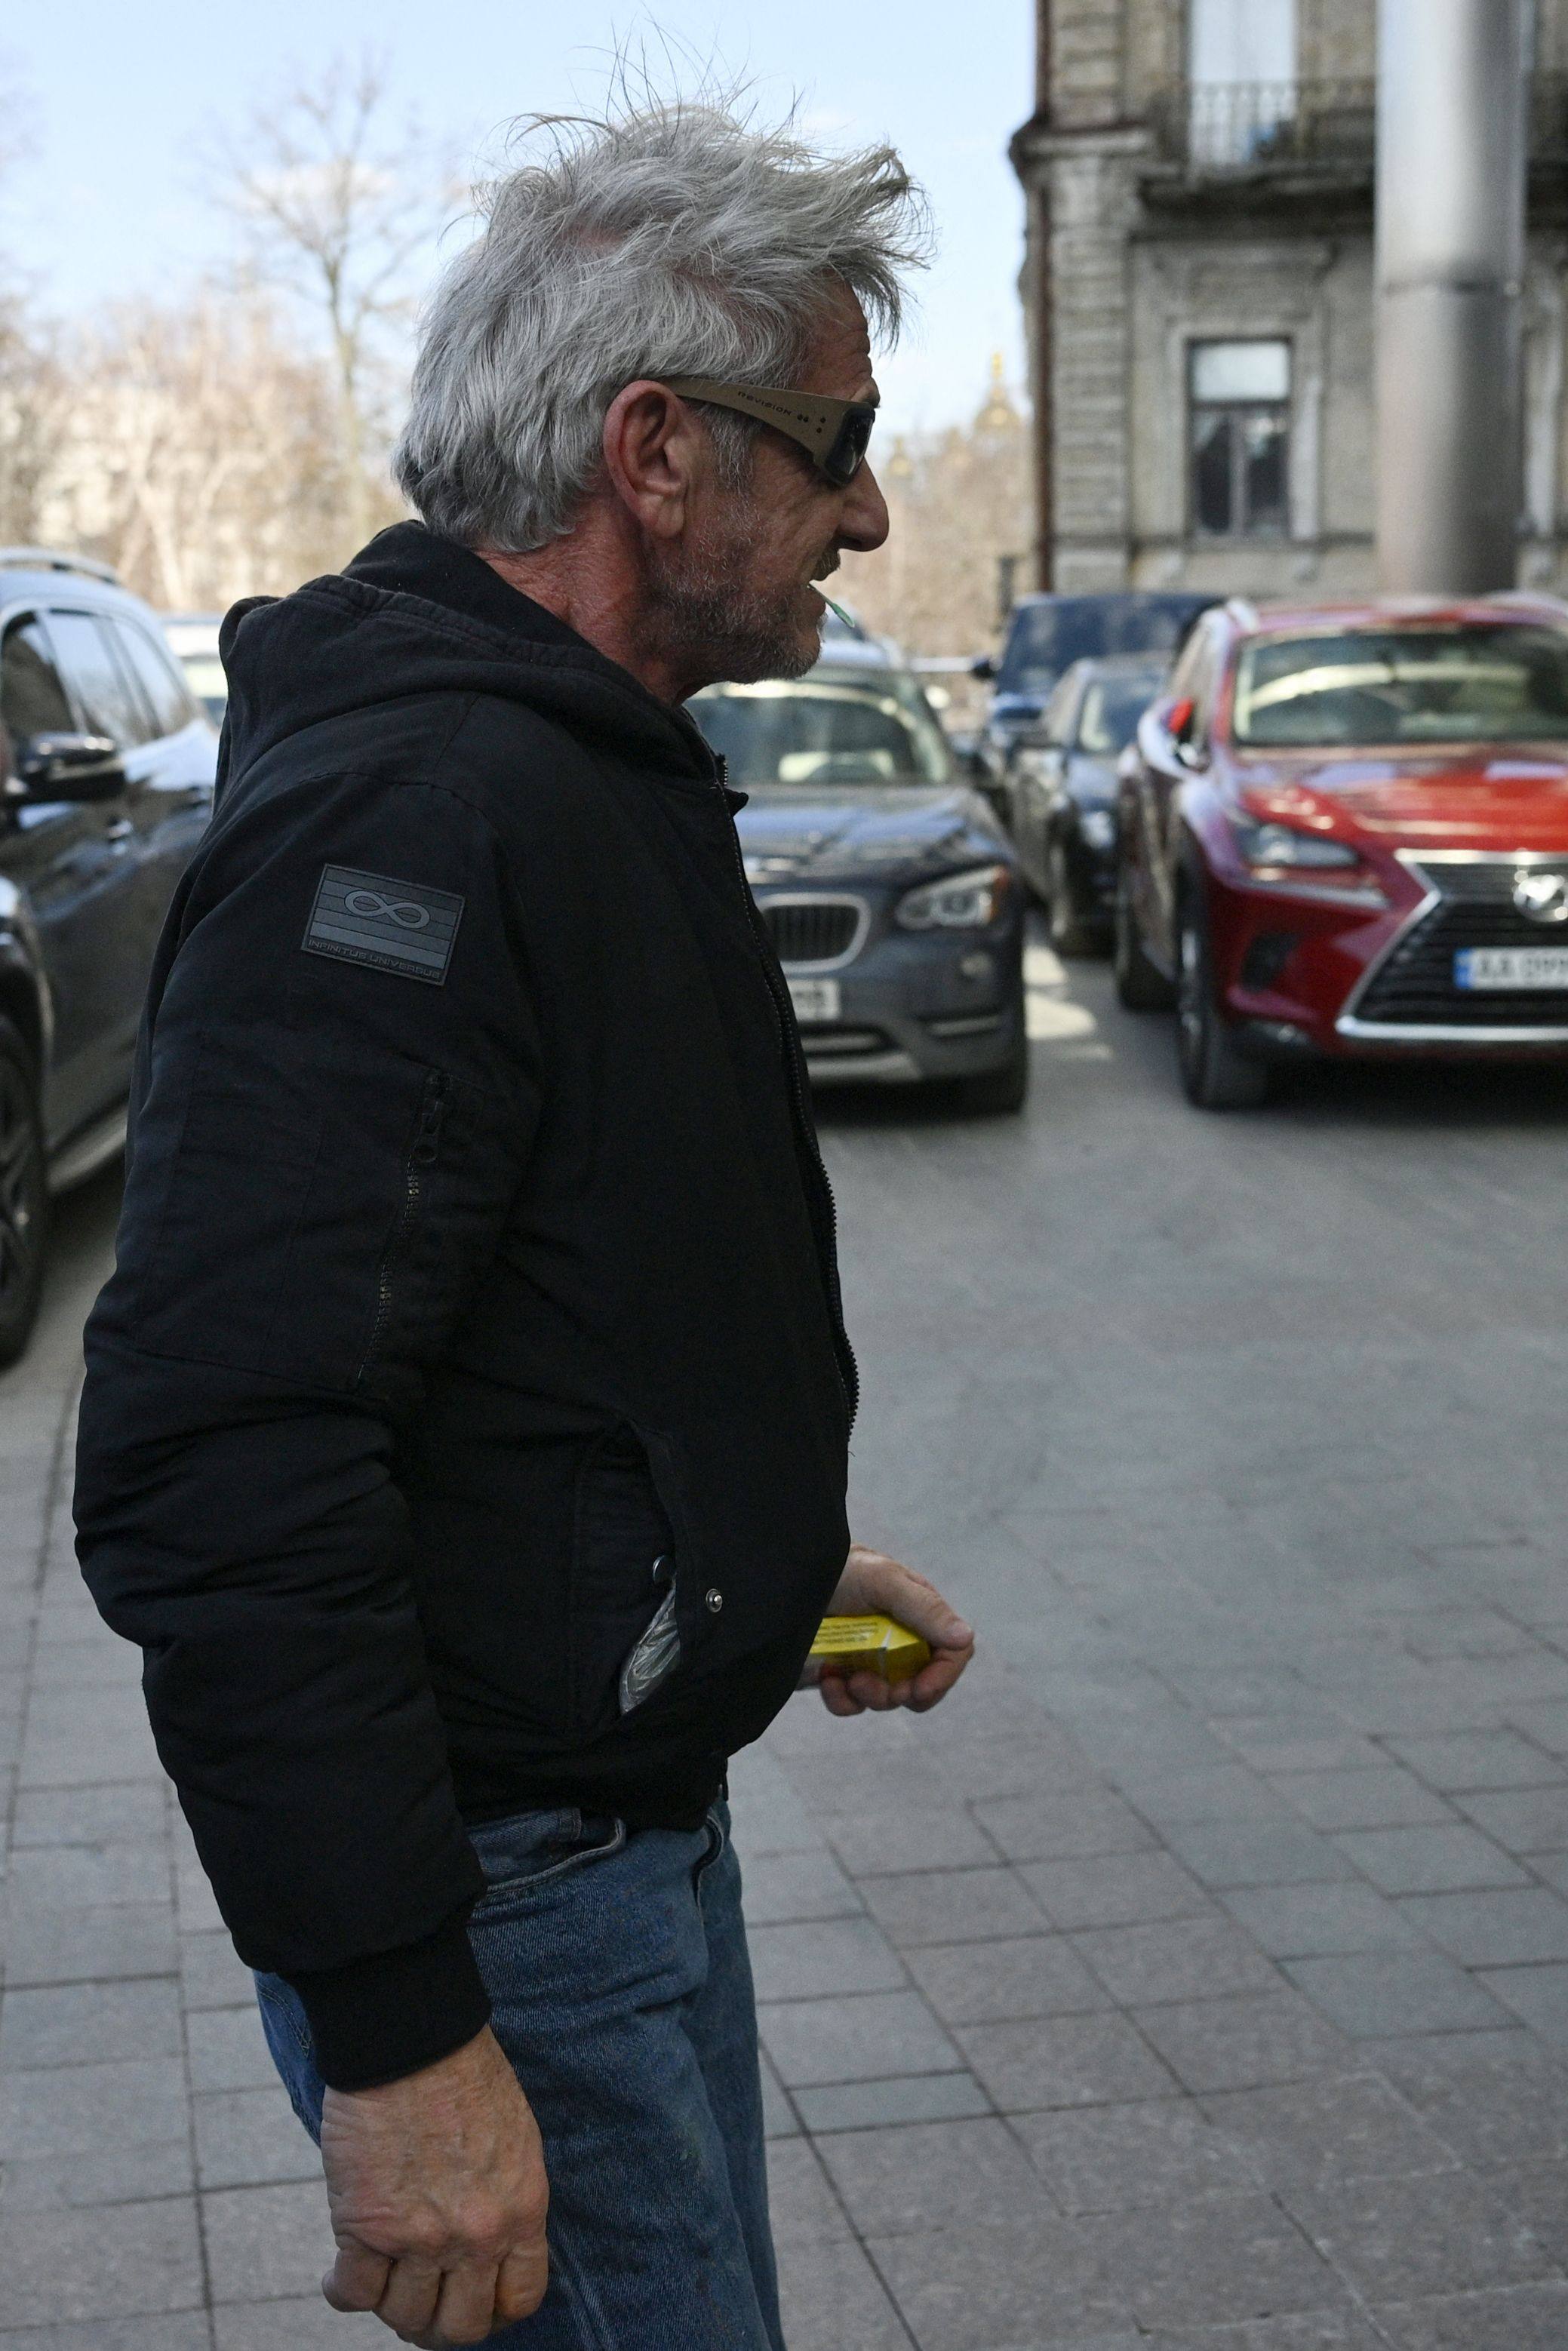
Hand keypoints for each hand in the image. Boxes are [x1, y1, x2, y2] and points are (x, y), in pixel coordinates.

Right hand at [319, 2025, 548, 2345]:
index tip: (473, 2299)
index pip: (519, 2299)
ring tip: (381, 2282)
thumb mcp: (514, 2140)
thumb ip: (504, 2199)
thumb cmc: (464, 2072)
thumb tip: (486, 2245)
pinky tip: (337, 2275)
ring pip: (404, 2318)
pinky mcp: (365, 2227)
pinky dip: (341, 2291)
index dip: (494, 2311)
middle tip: (422, 2304)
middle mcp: (476, 2236)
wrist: (413, 2037)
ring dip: (391, 2307)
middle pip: (460, 2327)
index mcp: (522, 2210)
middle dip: (440, 2324)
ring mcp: (420, 2238)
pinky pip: (353, 2294)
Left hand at [817, 1542, 973, 1715]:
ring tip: (848, 1678)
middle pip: (923, 1685)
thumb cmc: (841, 1569)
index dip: (943, 1677)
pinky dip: (841, 1700)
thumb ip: (924, 1609)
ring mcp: (871, 1660)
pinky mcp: (842, 1676)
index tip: (920, 1690)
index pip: (952, 1653)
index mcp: (921, 1616)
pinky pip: (852, 1705)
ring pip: (888, 1699)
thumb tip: (965, 1637)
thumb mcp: (884, 1581)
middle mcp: (901, 1641)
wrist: (788, 1578)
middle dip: (902, 1693)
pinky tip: (827, 1678)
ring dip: (871, 1696)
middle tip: (873, 1684)